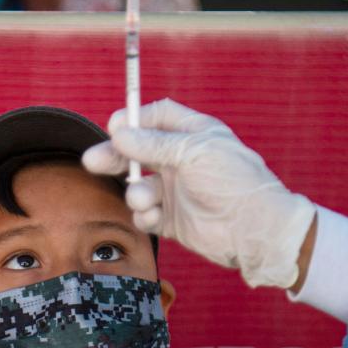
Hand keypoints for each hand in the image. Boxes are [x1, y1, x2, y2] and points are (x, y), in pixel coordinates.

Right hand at [82, 99, 315, 288]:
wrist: (254, 229)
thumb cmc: (234, 182)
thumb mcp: (194, 152)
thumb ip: (153, 144)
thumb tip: (119, 134)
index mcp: (194, 135)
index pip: (157, 118)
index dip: (134, 121)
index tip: (114, 128)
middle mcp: (183, 161)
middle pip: (138, 151)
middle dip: (116, 157)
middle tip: (93, 162)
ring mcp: (177, 191)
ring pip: (139, 185)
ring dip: (135, 192)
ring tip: (144, 199)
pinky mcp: (173, 220)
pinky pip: (146, 214)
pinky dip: (144, 216)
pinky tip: (153, 217)